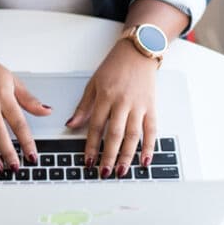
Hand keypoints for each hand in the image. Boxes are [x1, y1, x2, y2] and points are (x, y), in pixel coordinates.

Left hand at [65, 39, 157, 177]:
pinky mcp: (151, 106)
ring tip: (122, 171)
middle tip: (104, 172)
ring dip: (128, 155)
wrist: (138, 52)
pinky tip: (145, 160)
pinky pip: (151, 129)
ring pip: (133, 135)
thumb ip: (83, 106)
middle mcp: (122, 101)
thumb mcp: (93, 83)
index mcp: (105, 95)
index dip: (92, 146)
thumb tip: (71, 125)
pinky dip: (149, 146)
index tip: (88, 161)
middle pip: (115, 134)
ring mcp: (138, 105)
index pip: (96, 126)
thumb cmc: (115, 66)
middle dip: (109, 156)